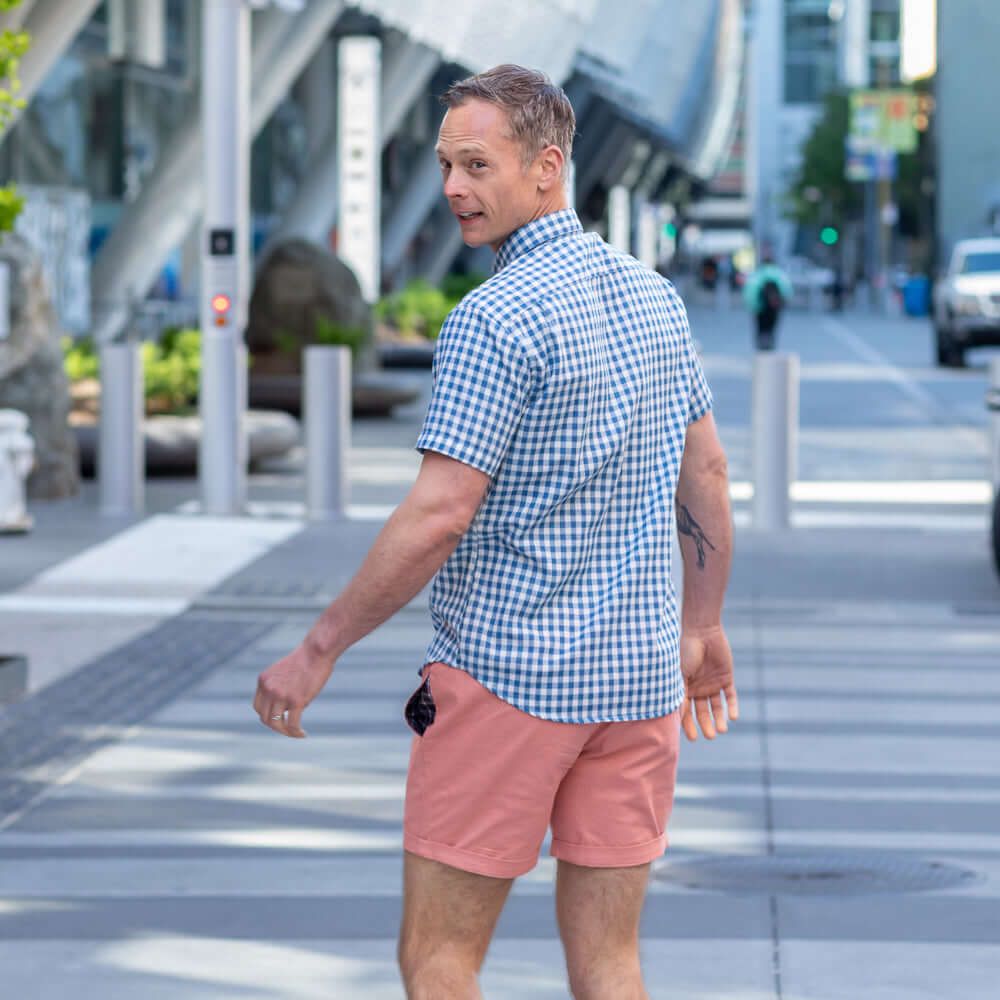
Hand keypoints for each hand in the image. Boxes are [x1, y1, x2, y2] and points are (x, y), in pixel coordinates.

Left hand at [253, 644, 332, 738]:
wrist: (317, 651)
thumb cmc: (305, 659)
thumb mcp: (283, 671)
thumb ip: (278, 686)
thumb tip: (282, 705)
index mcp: (263, 681)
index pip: (258, 707)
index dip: (268, 716)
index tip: (280, 718)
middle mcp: (269, 689)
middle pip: (265, 718)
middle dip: (276, 726)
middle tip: (288, 729)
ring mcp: (281, 695)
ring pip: (276, 724)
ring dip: (285, 732)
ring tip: (296, 733)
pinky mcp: (296, 700)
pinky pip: (292, 724)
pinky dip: (295, 733)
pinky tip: (302, 734)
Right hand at [679, 626, 737, 741]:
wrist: (702, 631)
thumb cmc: (685, 650)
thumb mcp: (679, 673)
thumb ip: (678, 693)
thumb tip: (675, 716)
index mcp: (683, 687)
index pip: (685, 710)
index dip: (687, 725)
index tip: (692, 738)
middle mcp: (698, 688)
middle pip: (701, 712)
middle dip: (705, 725)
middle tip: (709, 736)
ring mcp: (712, 683)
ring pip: (717, 707)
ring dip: (719, 719)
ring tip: (721, 730)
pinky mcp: (726, 678)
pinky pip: (730, 696)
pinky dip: (732, 706)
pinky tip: (733, 717)